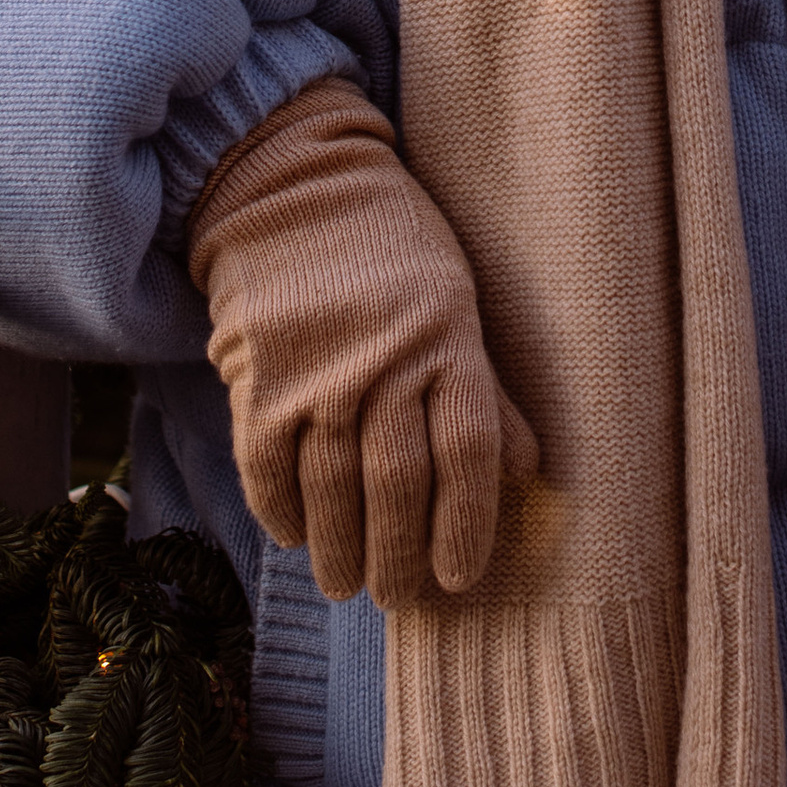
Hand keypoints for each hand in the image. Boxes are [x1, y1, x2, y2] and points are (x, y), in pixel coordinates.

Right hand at [187, 80, 538, 605]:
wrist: (297, 187)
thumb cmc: (393, 252)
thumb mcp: (457, 304)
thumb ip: (487, 391)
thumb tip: (528, 476)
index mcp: (449, 340)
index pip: (469, 454)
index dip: (466, 526)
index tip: (458, 578)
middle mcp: (387, 359)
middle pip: (397, 483)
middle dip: (397, 557)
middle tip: (395, 599)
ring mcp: (318, 369)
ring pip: (331, 487)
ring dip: (339, 549)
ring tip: (344, 584)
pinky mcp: (258, 375)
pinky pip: (268, 465)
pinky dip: (281, 511)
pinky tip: (295, 537)